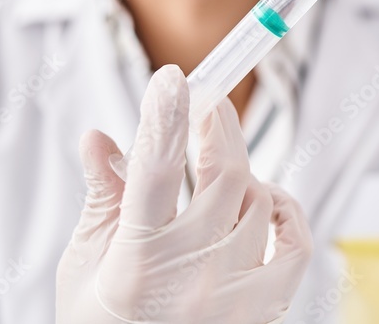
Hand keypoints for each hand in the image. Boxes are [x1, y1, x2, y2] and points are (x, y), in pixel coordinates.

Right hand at [57, 65, 311, 322]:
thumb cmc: (101, 320)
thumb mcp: (83, 265)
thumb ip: (102, 197)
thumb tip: (99, 136)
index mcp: (134, 260)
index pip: (153, 172)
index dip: (166, 117)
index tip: (173, 78)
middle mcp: (190, 276)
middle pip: (224, 173)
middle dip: (217, 125)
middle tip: (208, 100)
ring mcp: (232, 295)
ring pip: (260, 199)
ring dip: (242, 172)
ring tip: (217, 172)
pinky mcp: (262, 309)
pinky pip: (295, 242)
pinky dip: (286, 212)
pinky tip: (266, 201)